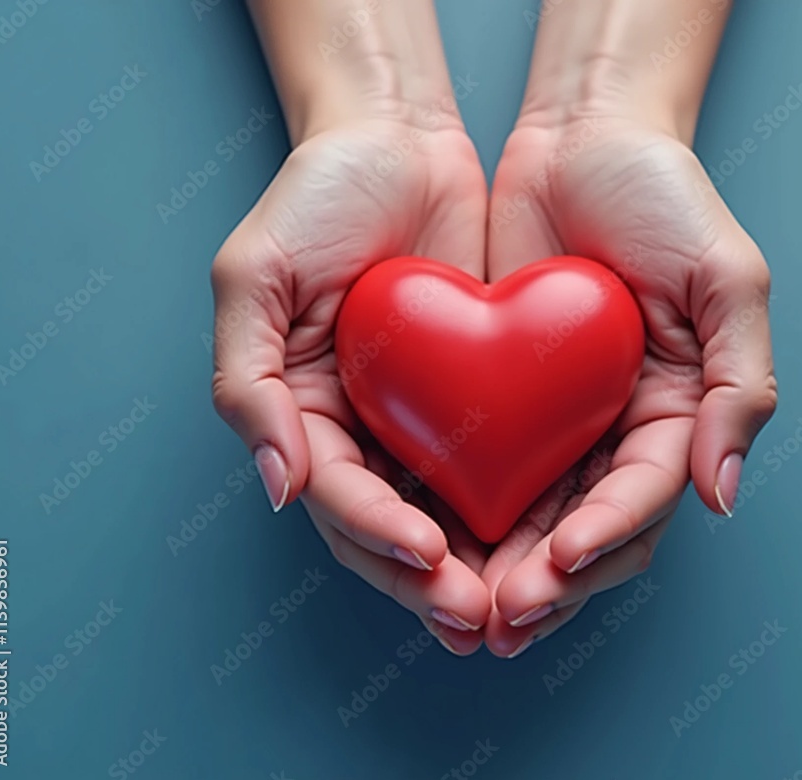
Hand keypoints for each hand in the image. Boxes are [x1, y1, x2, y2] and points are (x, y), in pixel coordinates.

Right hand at [211, 0, 491, 653]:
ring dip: (482, 568)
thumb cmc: (317, 197)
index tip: (429, 554)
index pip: (340, 497)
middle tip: (481, 617)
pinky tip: (554, 542)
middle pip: (395, 527)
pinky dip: (521, 510)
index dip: (379, 535)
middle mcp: (362, 429)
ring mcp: (422, 418)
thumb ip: (247, 382)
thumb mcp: (255, 275)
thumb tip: (280, 485)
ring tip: (520, 606)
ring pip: (451, 515)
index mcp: (303, 413)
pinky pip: (497, 464)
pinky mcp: (479, 396)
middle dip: (433, 581)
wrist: (399, 140)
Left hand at [480, 0, 777, 656]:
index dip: (605, 537)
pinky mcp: (499, 397)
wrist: (579, 138)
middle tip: (502, 616)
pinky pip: (481, 467)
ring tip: (462, 608)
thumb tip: (722, 494)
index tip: (562, 559)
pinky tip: (427, 544)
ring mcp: (556, 419)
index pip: (642, 497)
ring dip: (499, 569)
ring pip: (529, 518)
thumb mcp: (727, 277)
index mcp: (677, 412)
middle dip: (548, 580)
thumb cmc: (662, 196)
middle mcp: (617, 428)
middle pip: (584, 529)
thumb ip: (741, 387)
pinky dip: (458, 512)